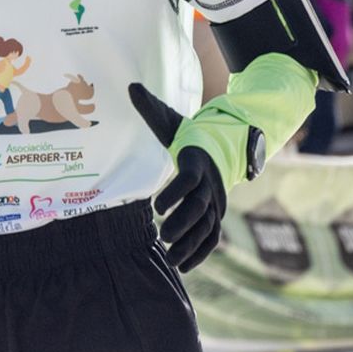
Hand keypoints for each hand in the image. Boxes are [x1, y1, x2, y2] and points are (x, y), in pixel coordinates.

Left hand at [130, 83, 227, 272]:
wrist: (221, 147)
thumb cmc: (188, 135)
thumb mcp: (171, 121)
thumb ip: (151, 108)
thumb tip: (131, 85)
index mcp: (198, 161)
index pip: (190, 179)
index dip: (175, 192)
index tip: (157, 207)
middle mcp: (211, 183)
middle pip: (200, 207)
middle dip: (182, 223)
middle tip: (161, 236)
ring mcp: (216, 201)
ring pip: (207, 226)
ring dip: (190, 243)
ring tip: (170, 257)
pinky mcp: (217, 215)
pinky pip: (212, 237)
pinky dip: (201, 253)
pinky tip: (184, 267)